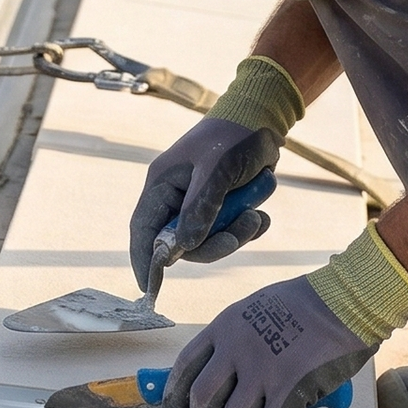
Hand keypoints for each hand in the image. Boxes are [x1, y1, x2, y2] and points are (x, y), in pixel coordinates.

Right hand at [129, 116, 279, 292]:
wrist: (265, 118)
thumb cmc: (234, 136)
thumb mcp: (217, 170)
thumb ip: (200, 208)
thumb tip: (183, 247)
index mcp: (162, 184)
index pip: (143, 229)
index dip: (144, 259)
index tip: (149, 288)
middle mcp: (177, 196)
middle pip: (182, 242)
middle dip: (212, 243)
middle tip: (239, 233)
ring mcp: (199, 201)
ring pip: (209, 239)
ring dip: (235, 233)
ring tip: (256, 216)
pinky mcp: (222, 204)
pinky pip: (229, 230)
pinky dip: (246, 227)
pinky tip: (261, 214)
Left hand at [161, 277, 376, 407]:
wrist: (347, 298)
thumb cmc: (307, 303)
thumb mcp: (257, 307)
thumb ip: (235, 338)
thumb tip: (220, 376)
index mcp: (226, 326)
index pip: (184, 368)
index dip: (174, 399)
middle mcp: (237, 347)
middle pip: (202, 400)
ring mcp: (263, 368)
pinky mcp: (291, 388)